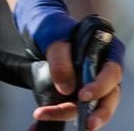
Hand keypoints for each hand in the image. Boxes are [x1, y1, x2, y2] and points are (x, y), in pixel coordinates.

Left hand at [18, 0, 125, 128]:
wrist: (44, 32)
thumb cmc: (55, 31)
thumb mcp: (56, 40)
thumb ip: (61, 61)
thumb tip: (66, 89)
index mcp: (108, 54)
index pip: (111, 73)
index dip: (100, 86)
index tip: (83, 96)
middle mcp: (104, 73)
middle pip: (108, 97)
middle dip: (97, 113)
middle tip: (86, 124)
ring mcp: (94, 85)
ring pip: (91, 106)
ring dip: (73, 117)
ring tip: (47, 118)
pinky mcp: (79, 93)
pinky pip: (74, 107)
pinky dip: (58, 115)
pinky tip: (41, 121)